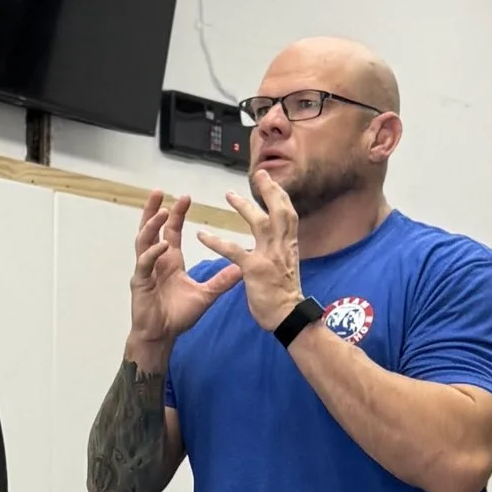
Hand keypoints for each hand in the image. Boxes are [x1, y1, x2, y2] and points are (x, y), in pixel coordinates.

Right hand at [125, 192, 244, 367]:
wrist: (163, 335)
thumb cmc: (178, 315)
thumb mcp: (206, 295)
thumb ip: (222, 280)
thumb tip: (243, 267)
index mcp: (170, 260)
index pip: (171, 230)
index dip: (177, 213)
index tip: (186, 197)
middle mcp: (155, 260)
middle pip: (151, 228)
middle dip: (154, 209)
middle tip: (160, 192)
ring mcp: (145, 270)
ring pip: (143, 241)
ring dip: (151, 225)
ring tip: (161, 211)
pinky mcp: (140, 283)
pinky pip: (144, 263)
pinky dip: (152, 253)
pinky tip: (162, 245)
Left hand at [208, 166, 304, 331]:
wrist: (288, 317)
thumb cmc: (285, 296)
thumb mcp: (287, 268)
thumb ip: (282, 252)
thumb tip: (280, 242)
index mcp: (290, 246)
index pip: (289, 215)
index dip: (281, 196)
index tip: (273, 182)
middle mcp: (283, 247)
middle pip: (280, 211)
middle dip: (270, 191)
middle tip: (260, 173)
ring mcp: (269, 257)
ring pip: (260, 224)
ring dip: (244, 207)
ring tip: (228, 195)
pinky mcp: (254, 269)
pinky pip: (233, 251)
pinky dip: (217, 241)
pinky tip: (202, 235)